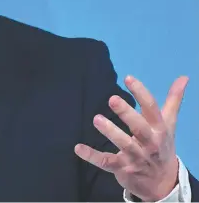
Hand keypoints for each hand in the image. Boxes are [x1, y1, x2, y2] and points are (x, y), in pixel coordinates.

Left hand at [75, 75, 188, 201]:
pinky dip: (92, 156)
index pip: (152, 109)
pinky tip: (78, 148)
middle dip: (127, 114)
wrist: (163, 183)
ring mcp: (136, 157)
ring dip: (110, 132)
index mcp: (159, 129)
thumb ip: (173, 100)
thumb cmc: (162, 146)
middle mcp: (149, 143)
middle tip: (112, 99)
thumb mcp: (168, 124)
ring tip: (97, 119)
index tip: (128, 78)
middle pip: (139, 127)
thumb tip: (183, 77)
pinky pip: (106, 162)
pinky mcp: (122, 168)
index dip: (141, 93)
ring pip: (123, 144)